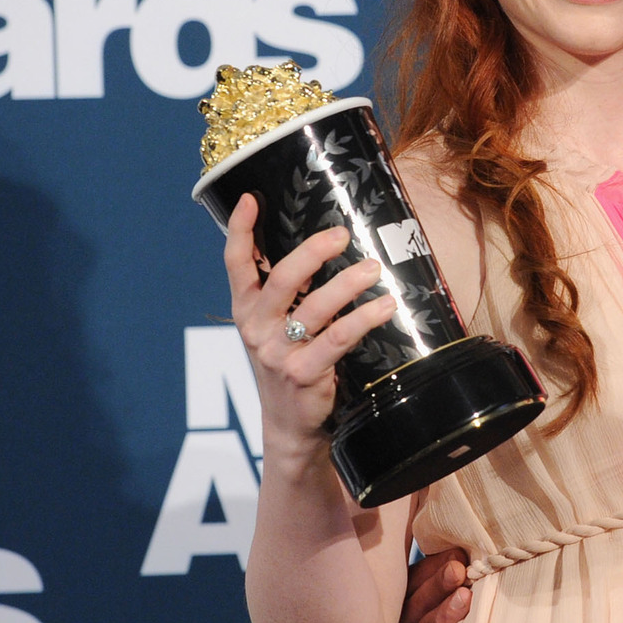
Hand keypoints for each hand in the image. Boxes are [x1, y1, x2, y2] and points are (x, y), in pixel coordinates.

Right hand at [223, 194, 398, 463]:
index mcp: (246, 310)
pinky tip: (386, 306)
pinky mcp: (304, 374)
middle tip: (340, 234)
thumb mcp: (276, 326)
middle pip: (281, 280)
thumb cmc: (290, 362)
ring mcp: (279, 353)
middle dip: (311, 253)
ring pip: (314, 308)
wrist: (290, 424)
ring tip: (372, 267)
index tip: (250, 198)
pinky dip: (364, 319)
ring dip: (346, 284)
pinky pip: (338, 339)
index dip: (239, 230)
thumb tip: (321, 242)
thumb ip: (287, 292)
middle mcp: (257, 328)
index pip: (236, 264)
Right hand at [398, 547, 471, 622]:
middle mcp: (406, 619)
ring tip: (464, 598)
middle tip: (459, 572)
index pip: (413, 579)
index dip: (433, 569)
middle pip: (416, 604)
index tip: (457, 557)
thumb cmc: (465, 591)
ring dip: (443, 614)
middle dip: (438, 586)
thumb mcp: (456, 572)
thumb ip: (454, 560)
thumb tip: (462, 549)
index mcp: (407, 593)